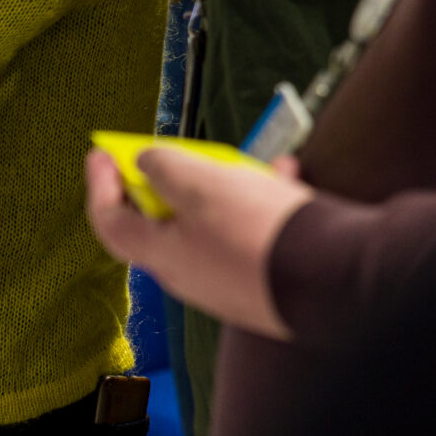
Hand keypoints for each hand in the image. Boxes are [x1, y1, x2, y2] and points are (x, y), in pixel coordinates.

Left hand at [84, 148, 312, 340]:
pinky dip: (263, 201)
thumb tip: (147, 161)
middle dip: (168, 182)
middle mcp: (192, 276)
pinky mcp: (268, 279)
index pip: (111, 224)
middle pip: (163, 223)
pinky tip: (285, 174)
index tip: (99, 154)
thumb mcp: (199, 184)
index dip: (101, 187)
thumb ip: (164, 168)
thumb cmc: (260, 234)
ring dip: (223, 186)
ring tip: (242, 159)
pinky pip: (254, 232)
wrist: (335, 277)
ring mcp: (230, 281)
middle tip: (173, 154)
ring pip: (214, 223)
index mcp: (163, 257)